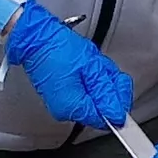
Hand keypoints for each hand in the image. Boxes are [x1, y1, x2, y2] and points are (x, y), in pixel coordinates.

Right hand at [0, 0, 134, 128]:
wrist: (36, 38)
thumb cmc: (59, 47)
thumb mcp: (91, 67)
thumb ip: (106, 92)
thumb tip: (118, 114)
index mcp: (73, 106)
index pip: (104, 119)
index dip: (117, 105)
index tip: (120, 89)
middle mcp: (66, 111)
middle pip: (100, 110)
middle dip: (108, 89)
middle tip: (103, 70)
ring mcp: (62, 104)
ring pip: (94, 101)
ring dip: (100, 84)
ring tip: (91, 66)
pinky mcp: (61, 96)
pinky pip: (84, 95)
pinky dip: (89, 83)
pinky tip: (84, 69)